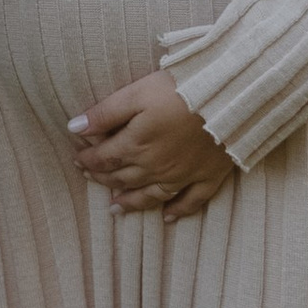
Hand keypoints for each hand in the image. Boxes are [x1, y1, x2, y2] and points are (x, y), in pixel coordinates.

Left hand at [67, 70, 233, 218]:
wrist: (233, 97)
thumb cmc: (182, 89)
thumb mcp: (138, 92)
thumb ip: (105, 113)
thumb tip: (74, 128)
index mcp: (137, 145)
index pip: (104, 158)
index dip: (88, 159)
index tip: (77, 158)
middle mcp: (157, 167)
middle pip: (123, 178)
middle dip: (103, 178)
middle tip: (90, 177)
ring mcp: (184, 175)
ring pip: (150, 195)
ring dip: (131, 202)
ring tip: (116, 207)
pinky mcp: (209, 176)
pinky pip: (191, 202)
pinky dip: (177, 212)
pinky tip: (167, 219)